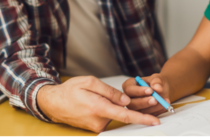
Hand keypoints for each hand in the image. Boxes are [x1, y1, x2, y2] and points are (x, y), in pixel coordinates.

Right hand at [36, 76, 159, 132]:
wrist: (53, 103)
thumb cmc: (70, 90)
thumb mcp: (90, 82)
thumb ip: (110, 92)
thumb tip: (127, 101)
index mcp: (99, 108)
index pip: (125, 115)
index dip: (142, 118)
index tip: (155, 121)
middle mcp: (99, 121)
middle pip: (123, 113)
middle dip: (134, 107)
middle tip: (150, 98)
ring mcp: (97, 126)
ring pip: (115, 114)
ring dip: (119, 106)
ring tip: (104, 96)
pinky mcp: (96, 127)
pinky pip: (109, 117)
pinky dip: (111, 109)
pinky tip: (101, 101)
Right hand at [122, 74, 170, 115]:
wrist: (162, 90)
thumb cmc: (156, 82)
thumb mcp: (157, 78)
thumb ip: (157, 81)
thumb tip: (157, 87)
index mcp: (129, 85)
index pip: (129, 90)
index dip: (139, 91)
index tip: (150, 90)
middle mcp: (130, 98)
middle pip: (132, 103)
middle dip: (144, 102)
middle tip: (155, 99)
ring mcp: (135, 108)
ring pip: (140, 111)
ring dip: (153, 108)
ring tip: (163, 101)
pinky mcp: (142, 115)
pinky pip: (148, 116)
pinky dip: (157, 111)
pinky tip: (164, 106)